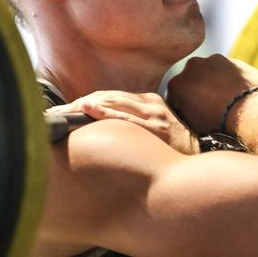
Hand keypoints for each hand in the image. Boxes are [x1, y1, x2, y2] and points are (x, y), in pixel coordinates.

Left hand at [46, 90, 199, 154]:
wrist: (204, 159)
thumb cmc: (175, 148)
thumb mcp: (156, 127)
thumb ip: (135, 122)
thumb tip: (103, 129)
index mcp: (148, 101)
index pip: (110, 96)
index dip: (85, 101)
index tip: (63, 110)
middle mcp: (150, 104)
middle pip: (107, 97)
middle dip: (78, 104)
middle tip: (53, 112)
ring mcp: (154, 115)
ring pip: (112, 103)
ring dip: (84, 105)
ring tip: (62, 109)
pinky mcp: (157, 127)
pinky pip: (125, 117)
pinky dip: (104, 111)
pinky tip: (87, 108)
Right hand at [167, 54, 257, 133]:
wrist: (252, 112)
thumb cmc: (219, 124)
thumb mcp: (193, 125)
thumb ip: (185, 112)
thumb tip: (188, 112)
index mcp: (177, 83)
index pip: (176, 95)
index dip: (185, 107)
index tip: (195, 116)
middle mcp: (192, 66)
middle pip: (193, 79)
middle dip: (200, 89)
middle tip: (212, 108)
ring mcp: (215, 60)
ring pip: (212, 72)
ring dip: (217, 83)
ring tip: (228, 103)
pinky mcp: (237, 61)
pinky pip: (231, 72)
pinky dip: (233, 81)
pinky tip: (240, 96)